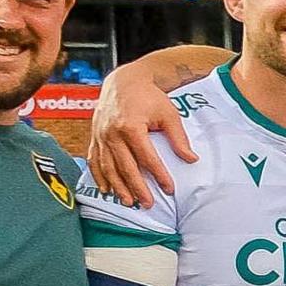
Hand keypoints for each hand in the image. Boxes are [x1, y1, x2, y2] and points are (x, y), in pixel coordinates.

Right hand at [86, 65, 195, 208]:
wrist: (124, 81)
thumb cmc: (149, 97)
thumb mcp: (168, 114)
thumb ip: (178, 138)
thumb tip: (191, 159)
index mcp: (130, 127)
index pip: (147, 158)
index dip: (159, 175)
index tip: (169, 189)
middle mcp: (112, 133)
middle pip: (126, 167)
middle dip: (137, 188)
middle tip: (148, 204)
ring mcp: (101, 136)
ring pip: (108, 167)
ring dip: (118, 187)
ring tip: (129, 202)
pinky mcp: (95, 136)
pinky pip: (94, 160)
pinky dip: (99, 176)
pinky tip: (106, 190)